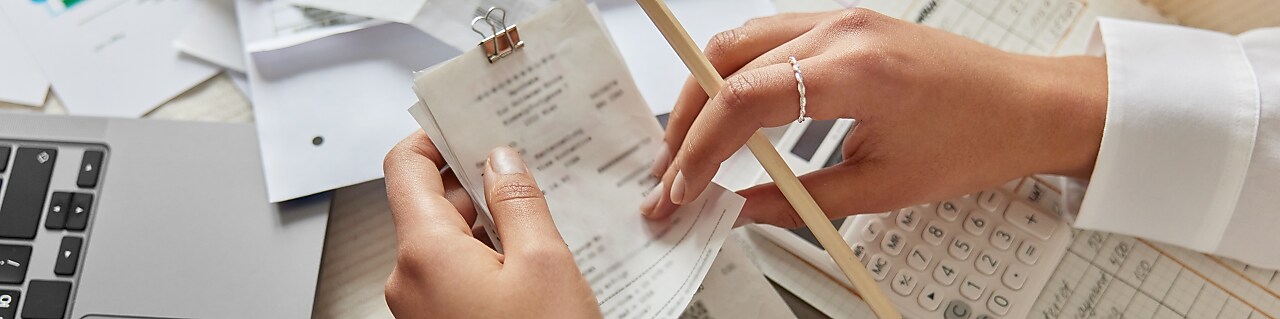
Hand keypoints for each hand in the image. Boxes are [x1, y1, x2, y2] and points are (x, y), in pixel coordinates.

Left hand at [383, 131, 600, 318]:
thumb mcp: (544, 265)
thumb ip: (519, 203)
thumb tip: (499, 161)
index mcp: (426, 252)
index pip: (406, 167)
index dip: (435, 138)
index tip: (469, 124)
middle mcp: (410, 279)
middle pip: (429, 205)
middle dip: (475, 182)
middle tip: (522, 165)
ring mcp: (421, 306)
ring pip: (446, 243)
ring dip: (486, 224)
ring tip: (537, 218)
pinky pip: (455, 275)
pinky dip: (486, 258)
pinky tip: (528, 262)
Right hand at [644, 9, 1106, 226]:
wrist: (1029, 105)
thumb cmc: (977, 138)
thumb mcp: (883, 188)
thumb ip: (799, 200)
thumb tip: (741, 210)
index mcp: (854, 71)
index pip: (743, 100)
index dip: (699, 148)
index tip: (682, 186)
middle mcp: (841, 32)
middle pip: (725, 62)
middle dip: (687, 120)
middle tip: (672, 170)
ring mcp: (841, 20)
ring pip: (739, 41)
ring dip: (705, 93)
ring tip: (692, 144)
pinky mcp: (845, 23)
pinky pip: (768, 37)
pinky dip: (737, 74)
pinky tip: (731, 111)